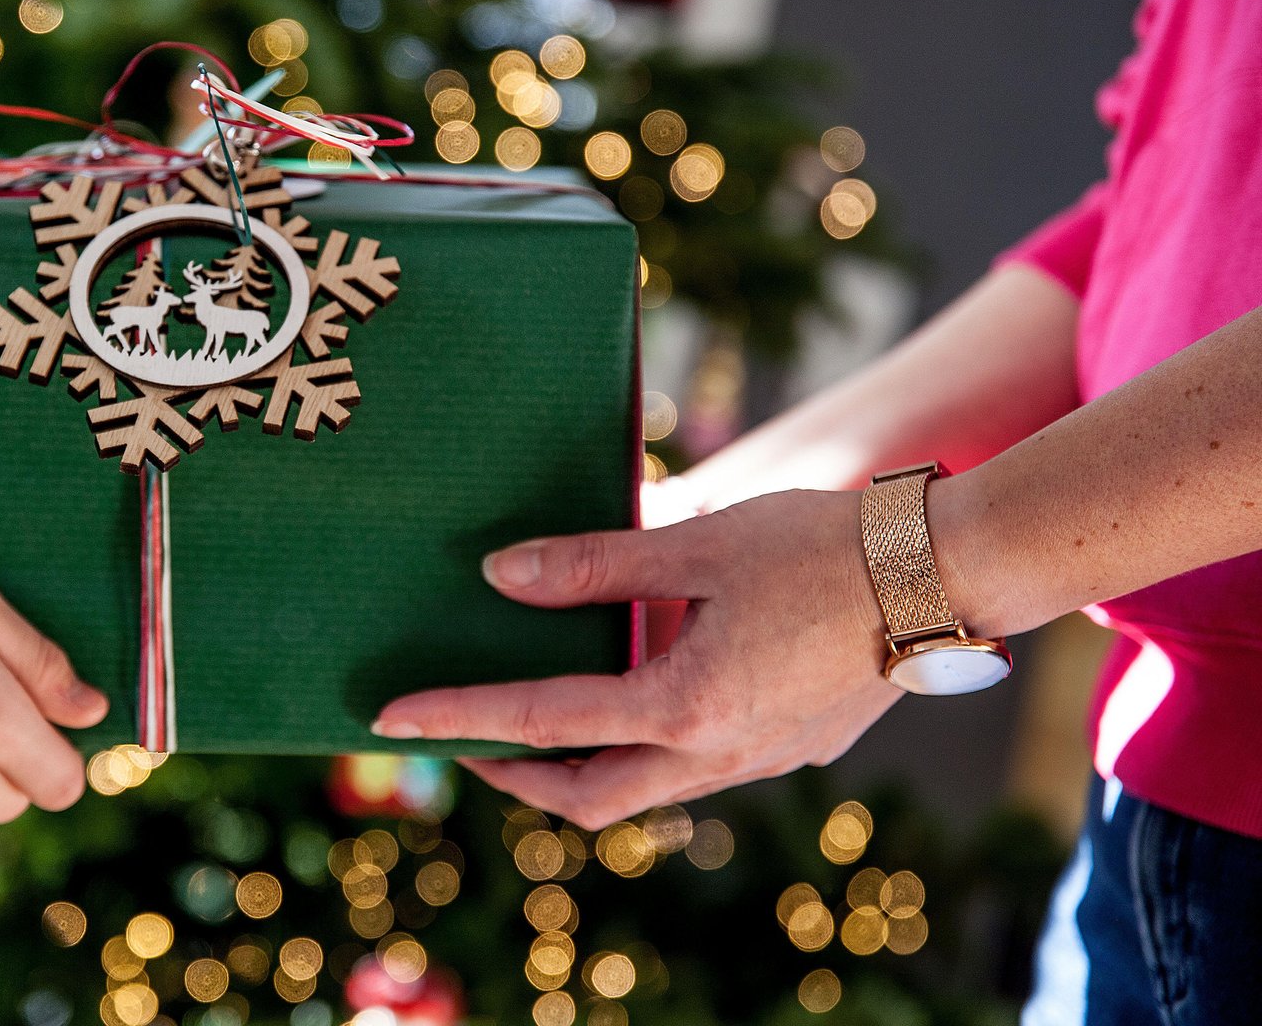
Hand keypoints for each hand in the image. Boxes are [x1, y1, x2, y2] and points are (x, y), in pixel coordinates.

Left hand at [372, 489, 901, 828]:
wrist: (950, 574)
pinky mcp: (791, 747)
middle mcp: (719, 754)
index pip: (542, 723)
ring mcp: (760, 760)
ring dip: (581, 766)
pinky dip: (643, 748)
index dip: (459, 718)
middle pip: (588, 798)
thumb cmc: (822, 544)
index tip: (391, 718)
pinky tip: (635, 697)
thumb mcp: (699, 543)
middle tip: (466, 739)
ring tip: (537, 719)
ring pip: (645, 792)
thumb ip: (596, 564)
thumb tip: (500, 576)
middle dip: (516, 778)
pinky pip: (693, 769)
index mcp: (686, 704)